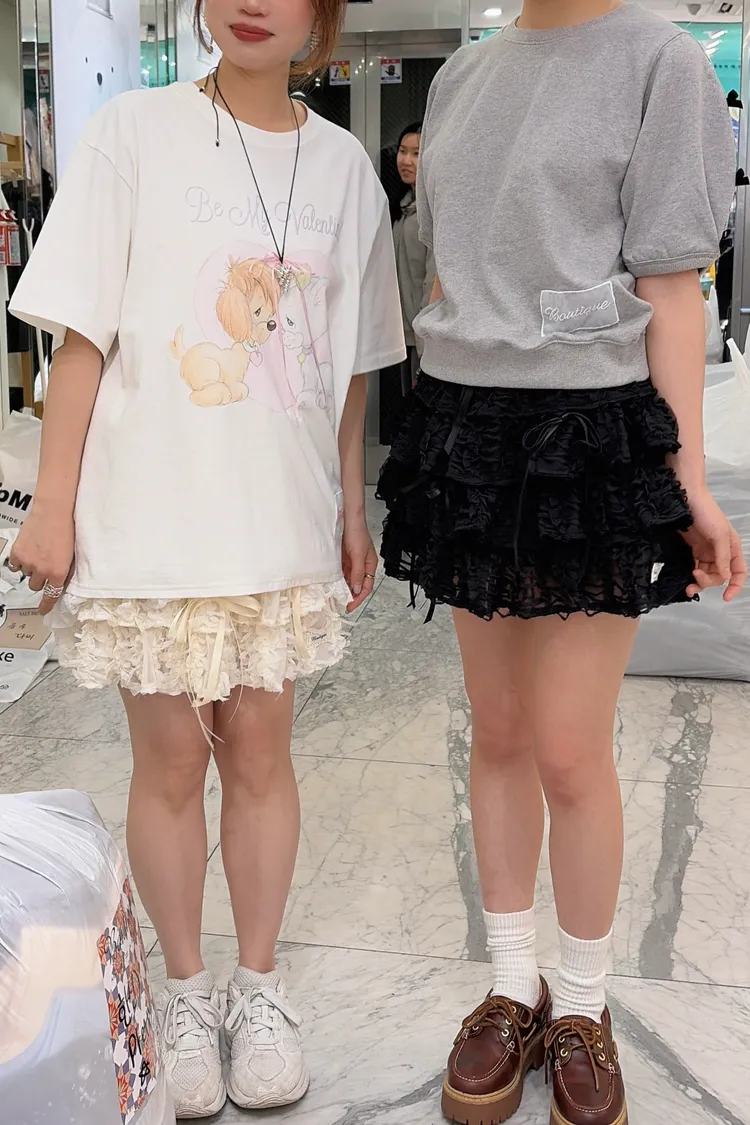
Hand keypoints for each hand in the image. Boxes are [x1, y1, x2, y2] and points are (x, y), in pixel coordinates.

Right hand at [8, 503, 74, 613]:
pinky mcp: (17, 553)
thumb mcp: (72, 556)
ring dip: (31, 568)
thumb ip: (65, 572)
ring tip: (38, 554)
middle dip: (40, 580)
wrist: (53, 512)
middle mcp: (42, 571)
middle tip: (44, 567)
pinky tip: (28, 551)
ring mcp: (28, 563)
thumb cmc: (66, 531)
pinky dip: (19, 561)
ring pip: (26, 575)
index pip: (51, 597)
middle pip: (37, 586)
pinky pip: (15, 565)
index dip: (46, 605)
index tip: (43, 610)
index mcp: (58, 573)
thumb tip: (60, 583)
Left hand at [341, 514, 377, 612]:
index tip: (350, 606)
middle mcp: (362, 565)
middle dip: (351, 595)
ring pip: (349, 579)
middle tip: (342, 604)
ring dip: (344, 587)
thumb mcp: (358, 554)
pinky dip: (338, 579)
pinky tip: (332, 583)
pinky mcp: (344, 558)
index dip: (359, 598)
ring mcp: (352, 562)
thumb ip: (357, 572)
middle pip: (358, 585)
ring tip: (336, 596)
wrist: (348, 517)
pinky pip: (342, 572)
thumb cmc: (357, 532)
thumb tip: (357, 589)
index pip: (366, 587)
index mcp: (370, 565)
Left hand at [682, 485, 746, 601]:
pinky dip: (691, 575)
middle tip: (695, 578)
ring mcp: (705, 551)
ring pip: (706, 574)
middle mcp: (720, 551)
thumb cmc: (706, 512)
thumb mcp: (719, 534)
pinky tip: (685, 579)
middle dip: (709, 581)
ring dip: (698, 582)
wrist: (685, 498)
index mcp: (732, 547)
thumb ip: (723, 556)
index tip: (726, 597)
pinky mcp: (692, 550)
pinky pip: (694, 567)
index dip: (735, 586)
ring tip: (688, 586)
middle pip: (719, 576)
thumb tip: (726, 576)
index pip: (739, 572)